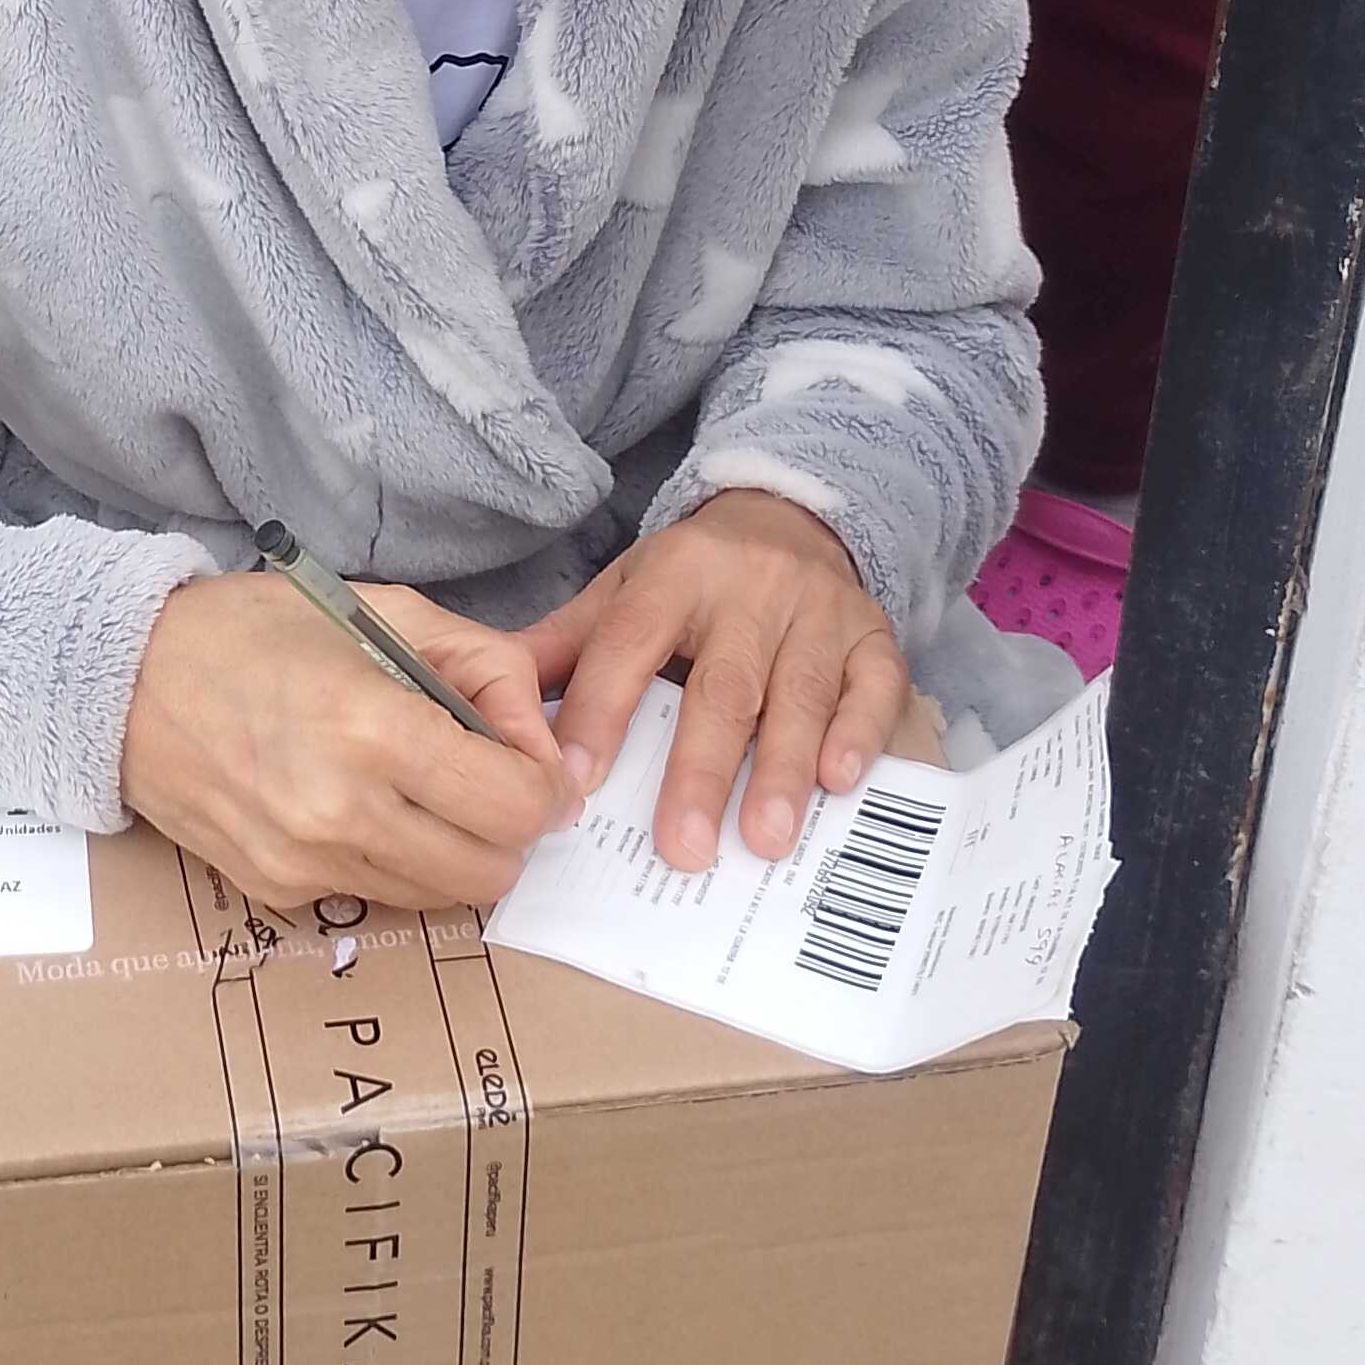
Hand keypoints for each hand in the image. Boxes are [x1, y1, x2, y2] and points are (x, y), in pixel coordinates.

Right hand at [119, 571, 573, 916]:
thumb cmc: (255, 631)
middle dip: (507, 830)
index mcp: (375, 729)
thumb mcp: (386, 612)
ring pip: (439, 896)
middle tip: (484, 783)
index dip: (544, 787)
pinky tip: (355, 803)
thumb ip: (487, 669)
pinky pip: (375, 894)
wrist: (124, 679)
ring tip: (418, 789)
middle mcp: (342, 812)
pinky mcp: (276, 891)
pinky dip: (390, 860)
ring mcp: (305, 863)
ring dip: (454, 852)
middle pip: (490, 873)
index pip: (516, 805)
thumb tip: (546, 748)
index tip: (529, 764)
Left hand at [519, 490, 929, 870]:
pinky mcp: (874, 634)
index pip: (629, 644)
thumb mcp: (623, 593)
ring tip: (764, 839)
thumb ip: (566, 649)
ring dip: (783, 771)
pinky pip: (873, 685)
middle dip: (701, 771)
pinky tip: (840, 781)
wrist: (789, 516)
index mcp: (672, 573)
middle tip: (683, 848)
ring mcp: (818, 610)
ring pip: (799, 694)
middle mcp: (749, 587)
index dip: (603, 712)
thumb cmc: (692, 580)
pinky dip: (859, 733)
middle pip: (723, 686)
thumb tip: (490, 706)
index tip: (578, 782)